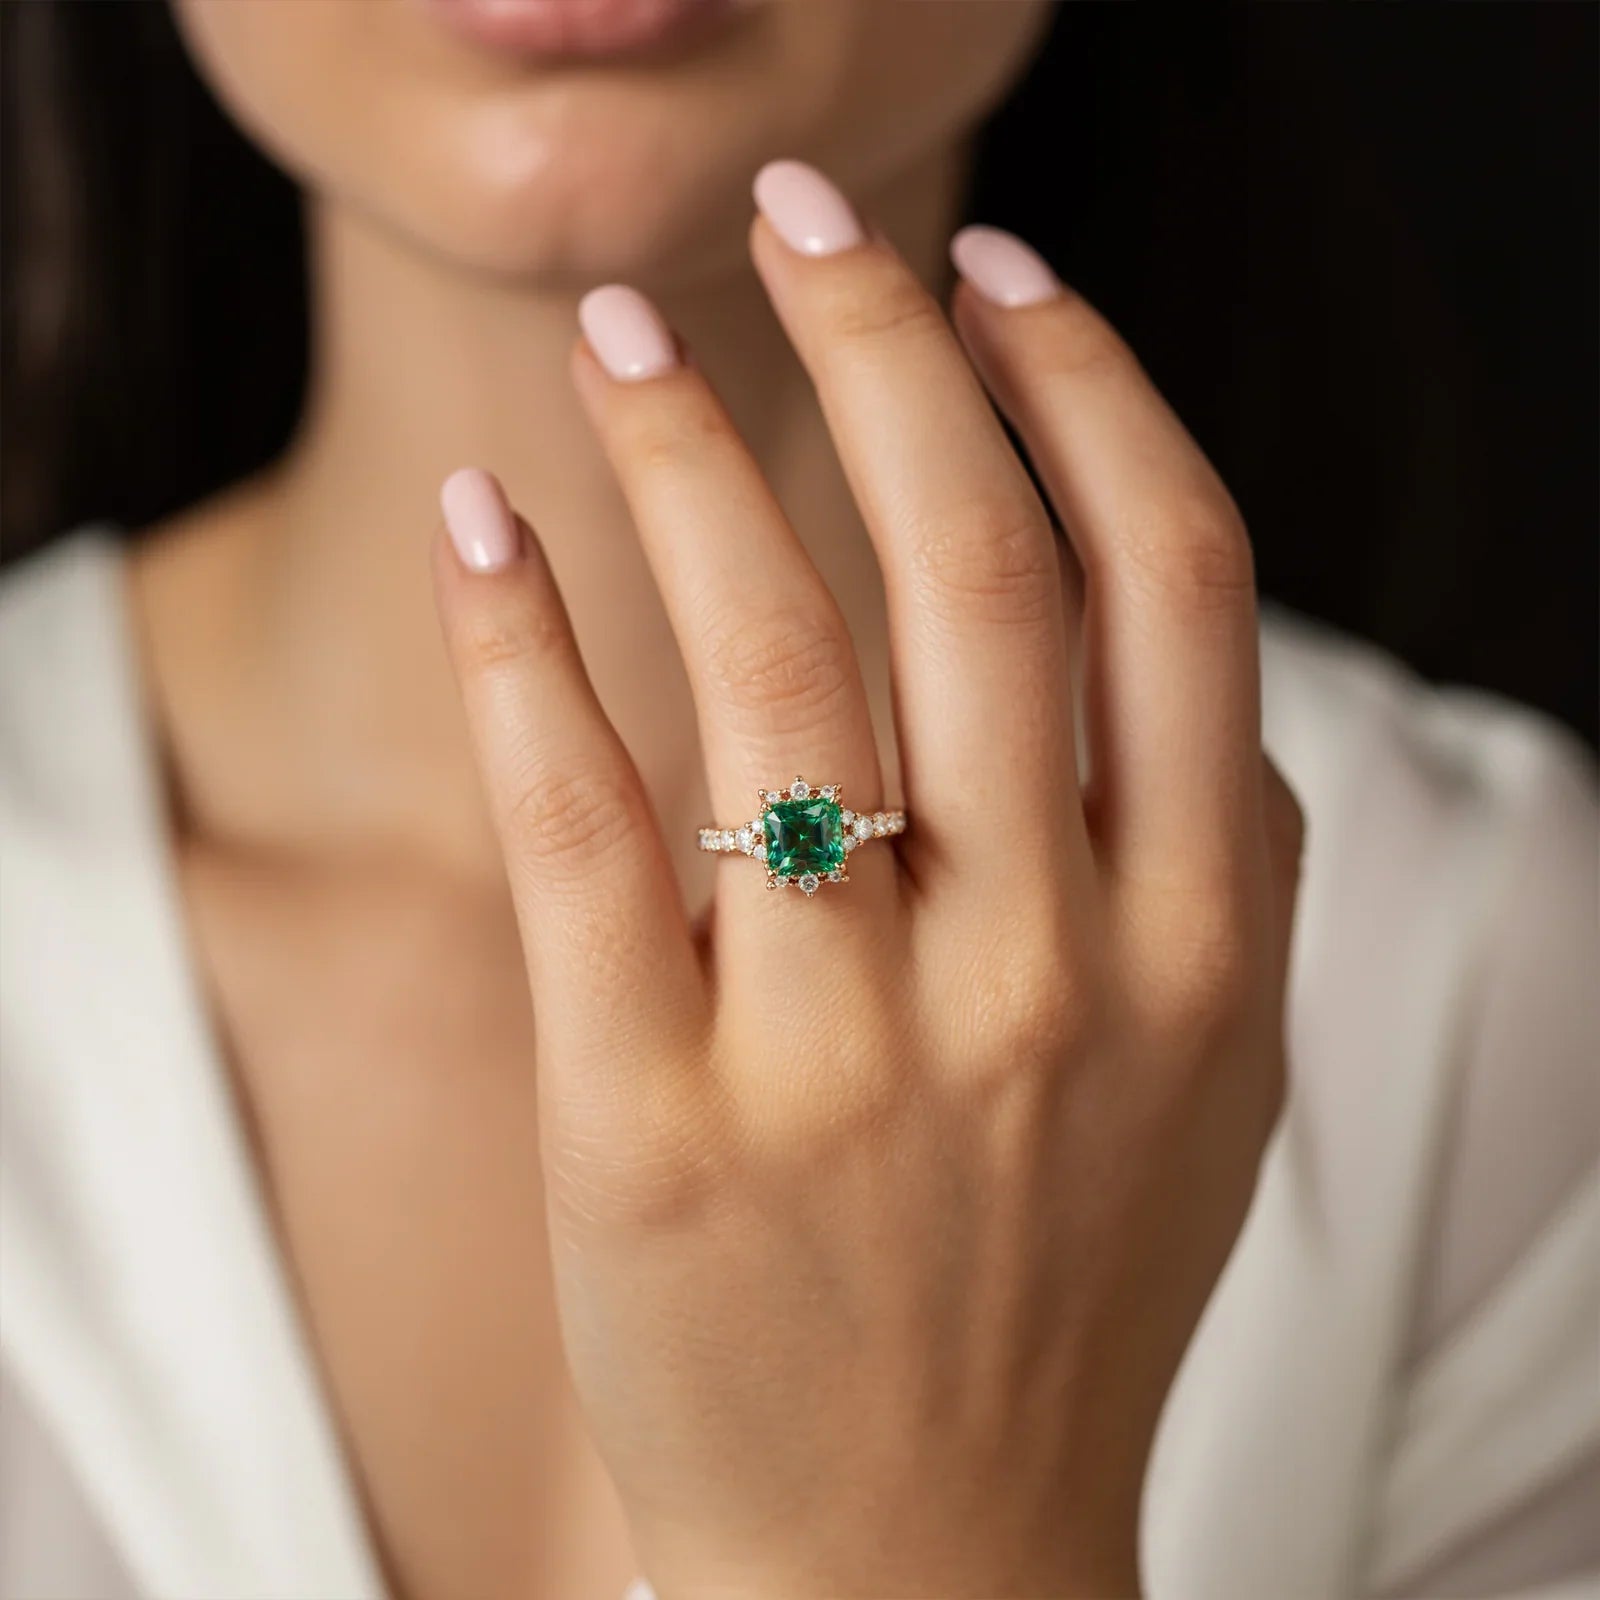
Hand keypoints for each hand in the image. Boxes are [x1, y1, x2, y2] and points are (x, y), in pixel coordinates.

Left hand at [432, 163, 1302, 1599]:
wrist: (919, 1556)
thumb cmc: (1057, 1285)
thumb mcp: (1208, 1077)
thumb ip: (1217, 855)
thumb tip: (1172, 635)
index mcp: (1196, 944)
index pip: (1169, 578)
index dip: (1086, 385)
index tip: (996, 272)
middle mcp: (1040, 976)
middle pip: (975, 568)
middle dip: (887, 344)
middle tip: (802, 220)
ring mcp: (844, 1054)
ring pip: (769, 665)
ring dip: (691, 454)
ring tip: (628, 326)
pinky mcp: (652, 1121)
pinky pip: (580, 825)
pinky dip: (525, 646)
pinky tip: (490, 523)